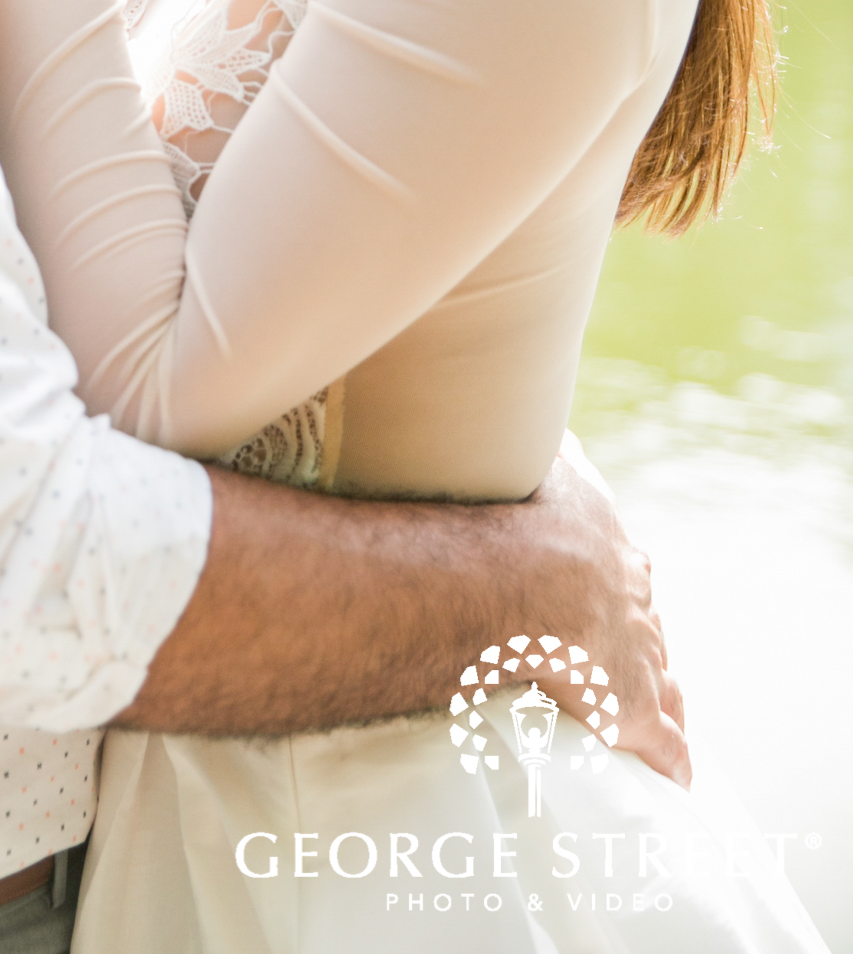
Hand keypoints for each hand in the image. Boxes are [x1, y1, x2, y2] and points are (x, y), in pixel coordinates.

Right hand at [527, 453, 689, 786]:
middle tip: (623, 652)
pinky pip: (663, 739)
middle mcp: (634, 600)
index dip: (615, 582)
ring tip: (659, 705)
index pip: (624, 569)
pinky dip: (671, 755)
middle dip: (639, 635)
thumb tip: (547, 426)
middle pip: (647, 622)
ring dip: (660, 691)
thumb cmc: (522, 520)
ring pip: (661, 677)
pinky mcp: (635, 709)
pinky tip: (677, 771)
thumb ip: (546, 449)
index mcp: (611, 549)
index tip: (609, 590)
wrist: (533, 577)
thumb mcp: (541, 465)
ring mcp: (639, 655)